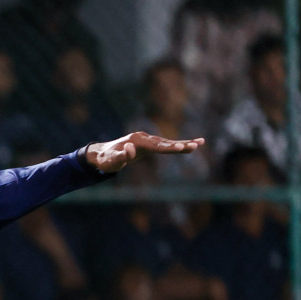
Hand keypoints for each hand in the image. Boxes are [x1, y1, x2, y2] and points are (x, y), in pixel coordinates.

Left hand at [85, 132, 203, 174]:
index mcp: (137, 141)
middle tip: (198, 145)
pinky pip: (163, 144)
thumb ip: (121, 156)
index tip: (182, 148)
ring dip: (183, 143)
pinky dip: (175, 145)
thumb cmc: (106, 160)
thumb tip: (131, 148)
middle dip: (182, 144)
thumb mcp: (111, 161)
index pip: (157, 146)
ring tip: (200, 143)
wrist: (100, 154)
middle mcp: (144, 138)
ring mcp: (146, 139)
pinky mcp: (147, 144)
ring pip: (167, 142)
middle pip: (165, 142)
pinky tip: (186, 145)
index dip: (170, 148)